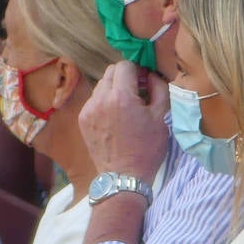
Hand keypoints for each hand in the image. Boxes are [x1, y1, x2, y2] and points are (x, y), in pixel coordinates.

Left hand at [77, 62, 170, 181]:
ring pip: (102, 86)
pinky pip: (95, 101)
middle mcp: (101, 99)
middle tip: (138, 92)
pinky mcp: (83, 120)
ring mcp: (89, 109)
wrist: (123, 177)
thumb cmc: (146, 149)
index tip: (145, 82)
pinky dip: (105, 103)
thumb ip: (158, 89)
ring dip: (114, 89)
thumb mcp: (161, 117)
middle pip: (111, 72)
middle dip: (125, 77)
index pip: (125, 66)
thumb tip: (151, 75)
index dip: (138, 71)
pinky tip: (115, 119)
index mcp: (121, 97)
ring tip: (126, 108)